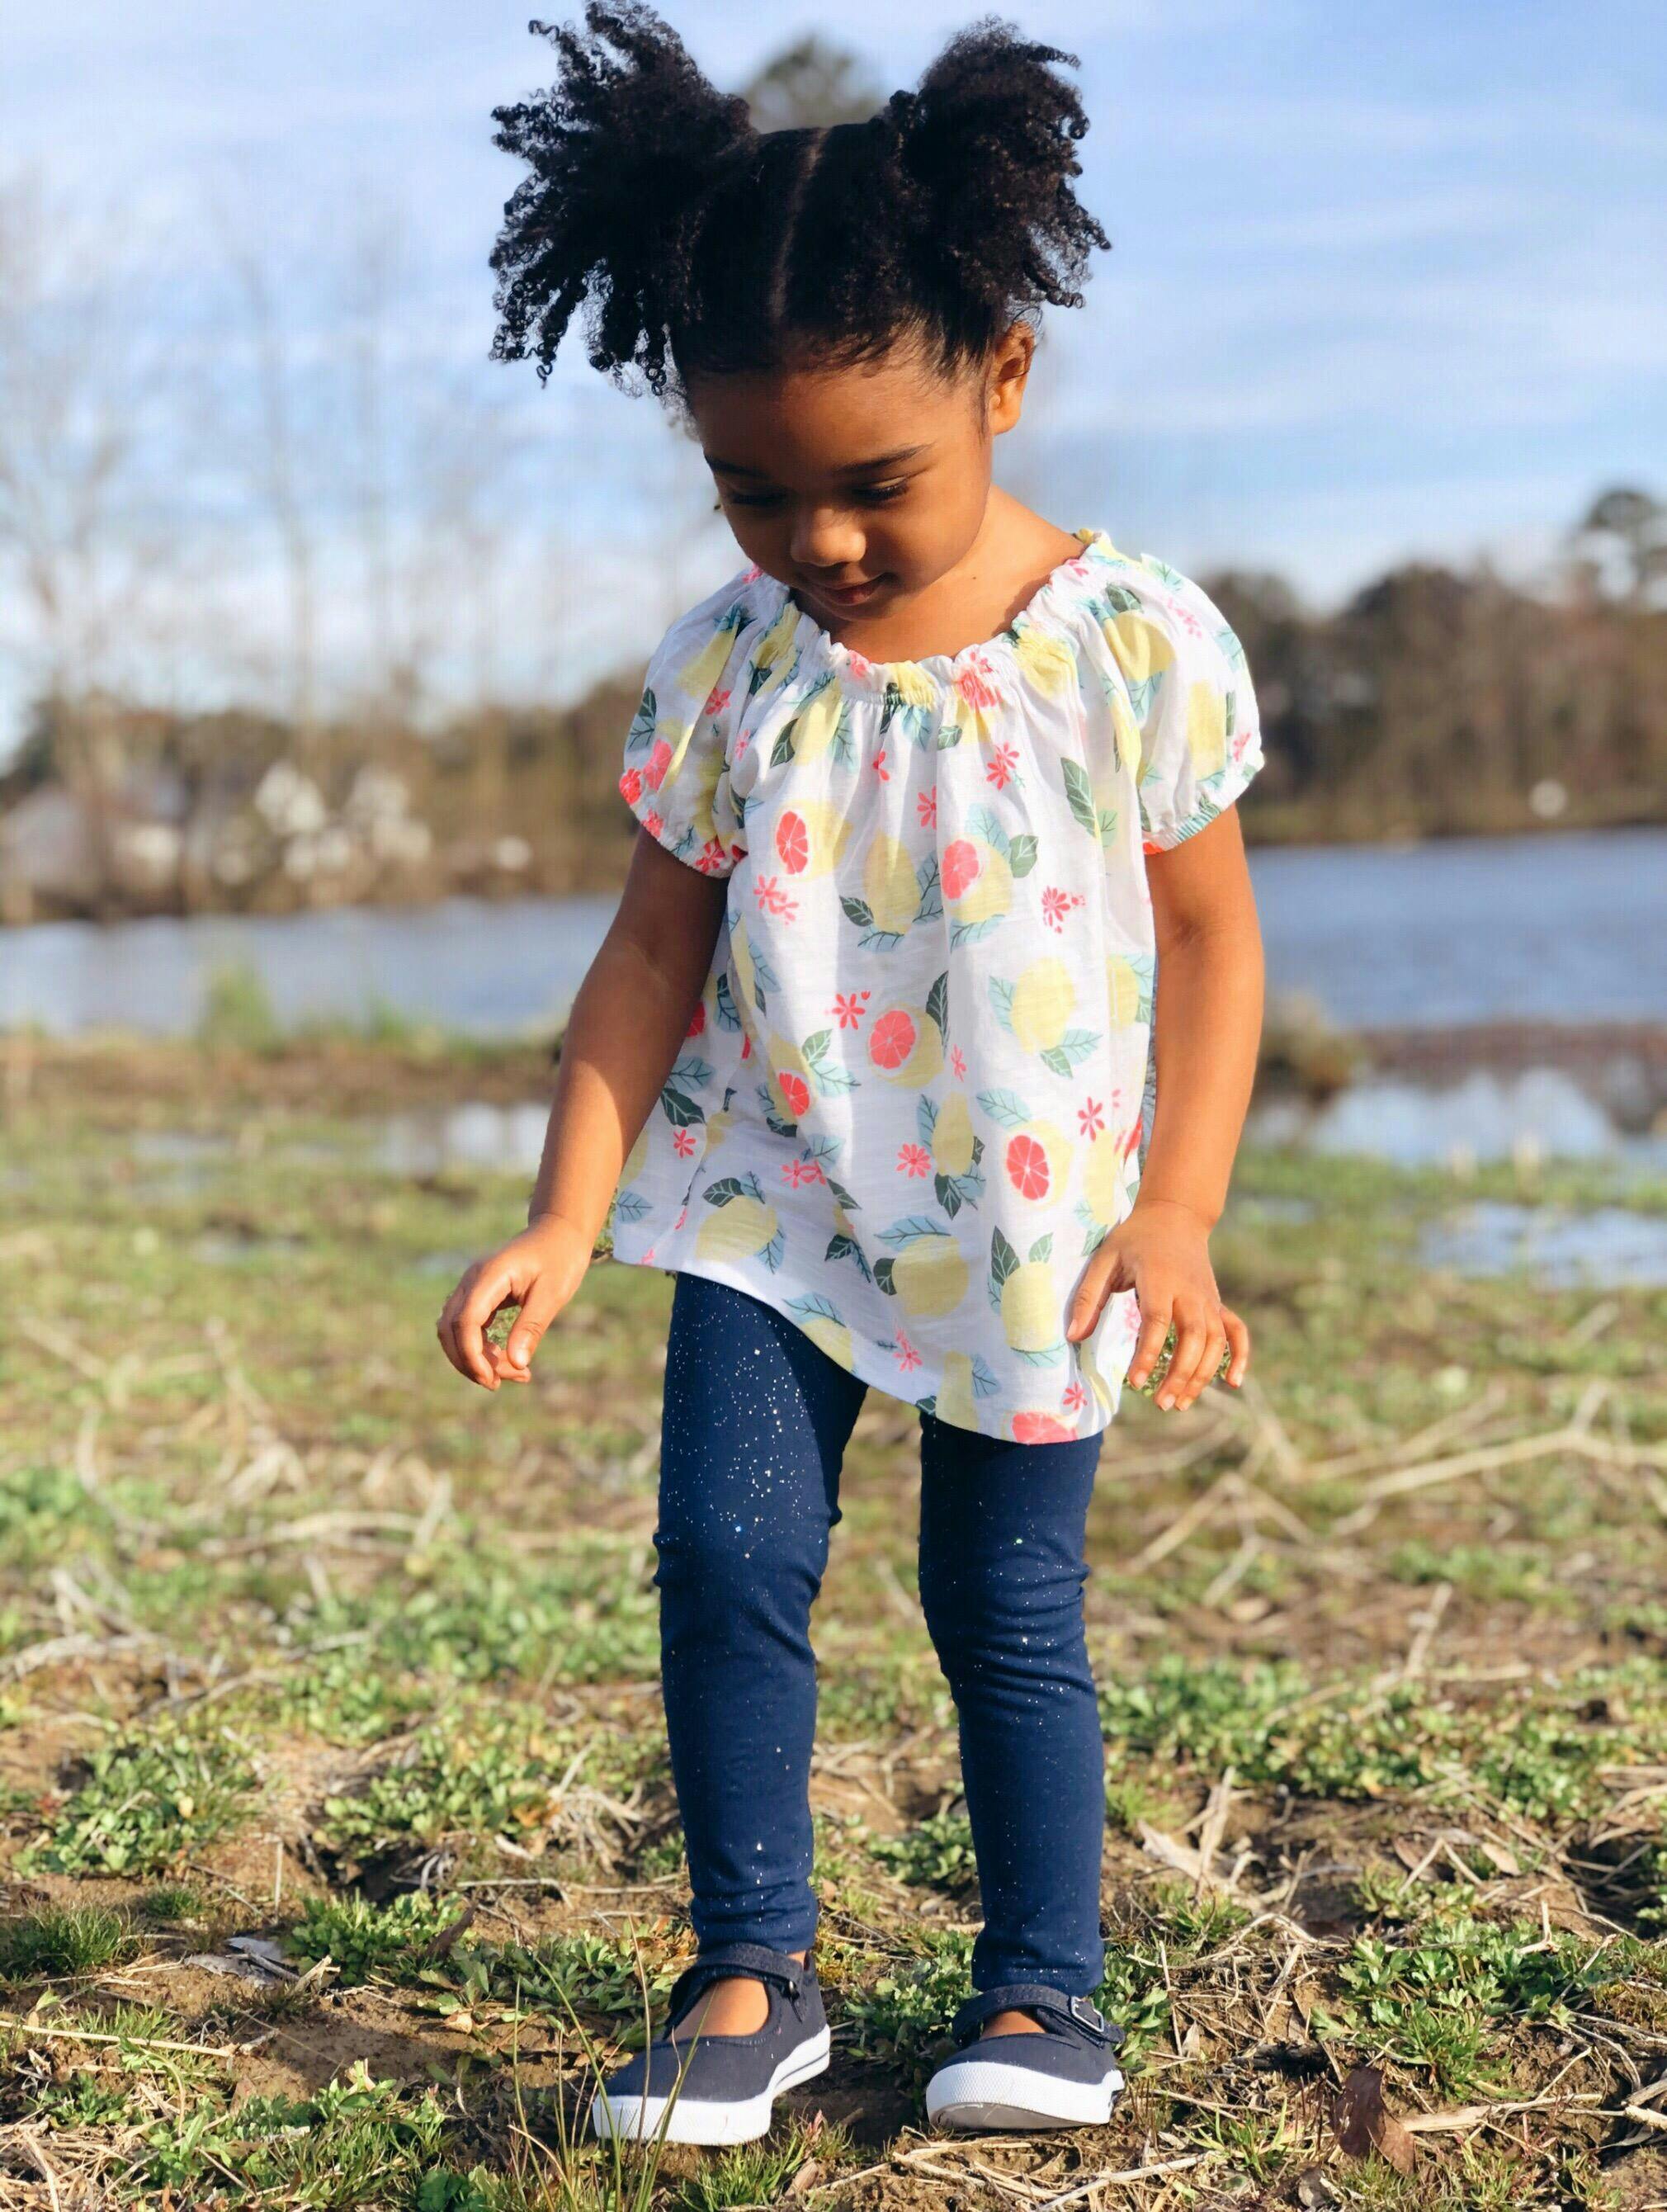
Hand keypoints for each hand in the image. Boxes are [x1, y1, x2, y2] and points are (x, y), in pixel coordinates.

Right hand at [436, 1215, 591, 1389]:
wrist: (559, 1233)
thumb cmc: (560, 1259)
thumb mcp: (553, 1294)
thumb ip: (532, 1327)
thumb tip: (516, 1364)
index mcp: (489, 1276)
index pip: (465, 1321)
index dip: (471, 1355)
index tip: (491, 1379)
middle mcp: (472, 1281)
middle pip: (451, 1329)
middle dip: (470, 1362)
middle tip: (501, 1383)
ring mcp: (472, 1288)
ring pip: (455, 1332)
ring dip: (475, 1358)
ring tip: (512, 1374)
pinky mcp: (478, 1296)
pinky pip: (469, 1328)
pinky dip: (482, 1349)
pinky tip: (510, 1362)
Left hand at [1065, 1198, 1248, 1410]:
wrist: (1175, 1215)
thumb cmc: (1134, 1239)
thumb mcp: (1105, 1258)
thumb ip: (1088, 1296)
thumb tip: (1073, 1336)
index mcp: (1160, 1279)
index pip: (1158, 1321)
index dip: (1148, 1353)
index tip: (1136, 1382)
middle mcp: (1190, 1291)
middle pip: (1194, 1337)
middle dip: (1180, 1373)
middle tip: (1160, 1404)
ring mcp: (1208, 1298)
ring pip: (1216, 1341)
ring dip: (1202, 1374)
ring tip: (1179, 1403)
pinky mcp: (1217, 1303)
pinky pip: (1236, 1331)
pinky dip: (1241, 1355)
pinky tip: (1233, 1382)